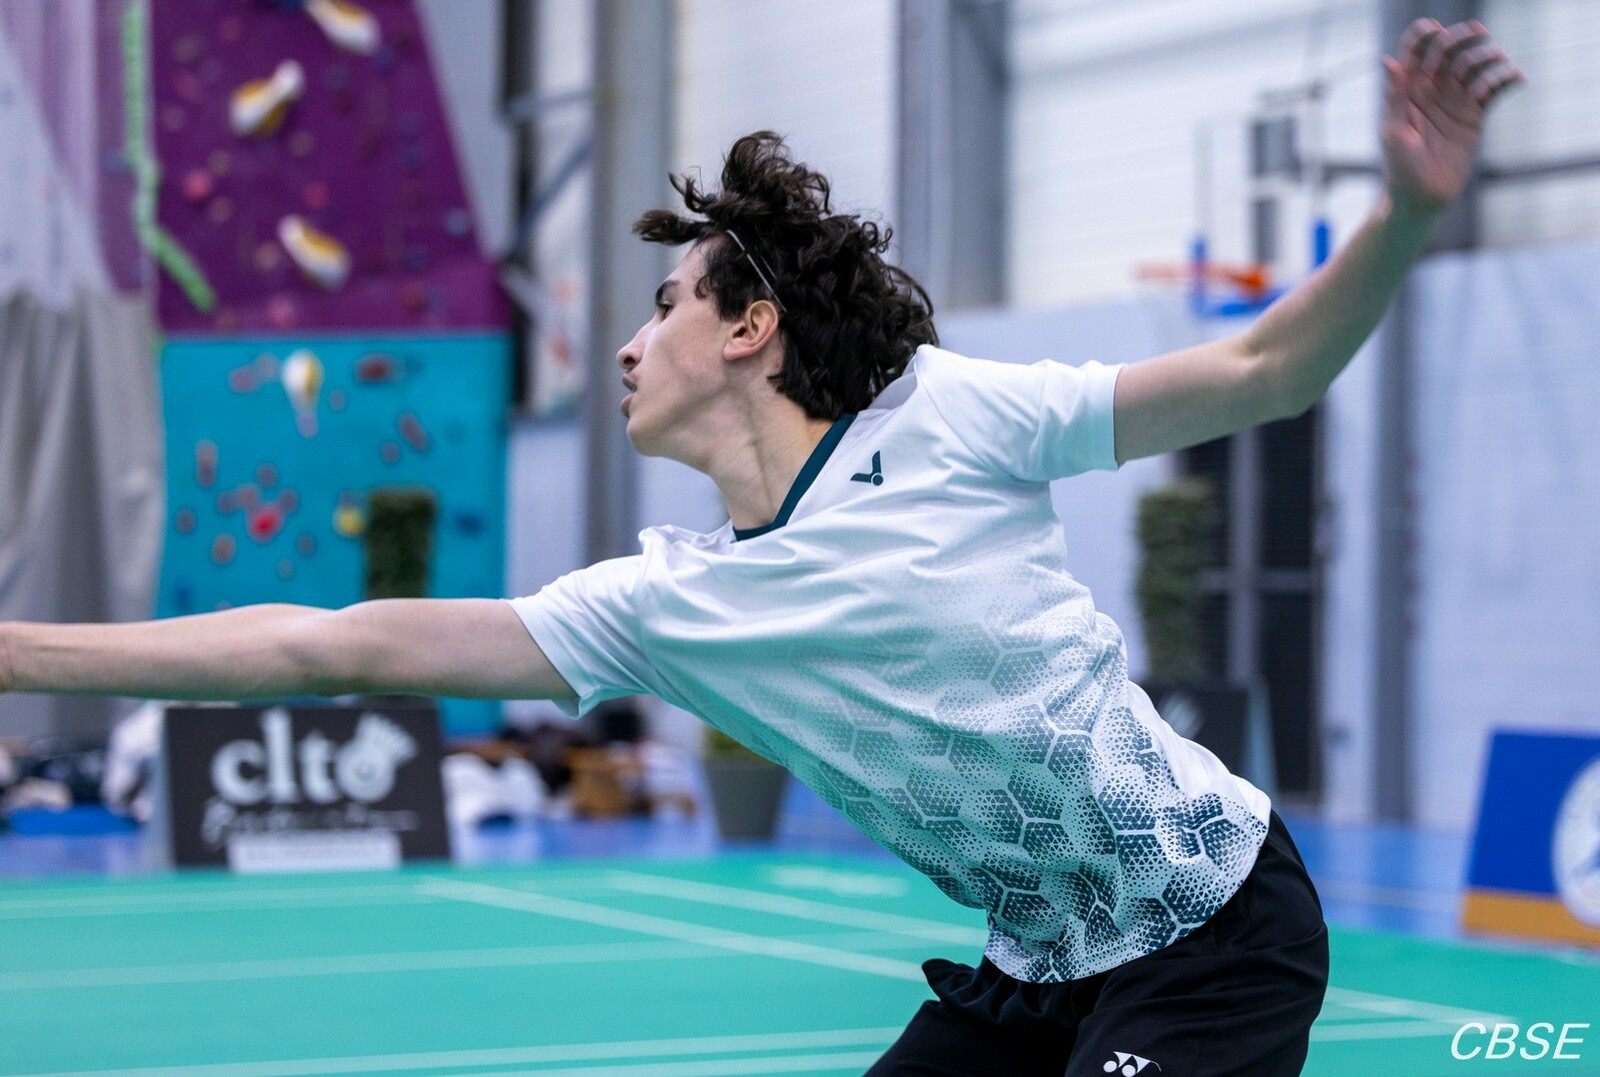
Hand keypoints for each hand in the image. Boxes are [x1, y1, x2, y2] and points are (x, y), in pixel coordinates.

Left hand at [1381, 19, 1524, 215]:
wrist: (1423, 198)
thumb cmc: (1400, 168)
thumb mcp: (1394, 132)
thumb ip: (1395, 97)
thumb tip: (1389, 60)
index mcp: (1409, 89)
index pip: (1416, 50)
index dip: (1425, 34)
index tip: (1436, 31)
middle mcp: (1433, 89)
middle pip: (1449, 50)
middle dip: (1463, 36)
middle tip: (1479, 33)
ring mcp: (1456, 100)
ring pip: (1474, 65)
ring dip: (1488, 56)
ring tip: (1498, 61)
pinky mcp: (1476, 115)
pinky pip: (1494, 90)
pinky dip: (1506, 79)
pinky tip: (1516, 78)